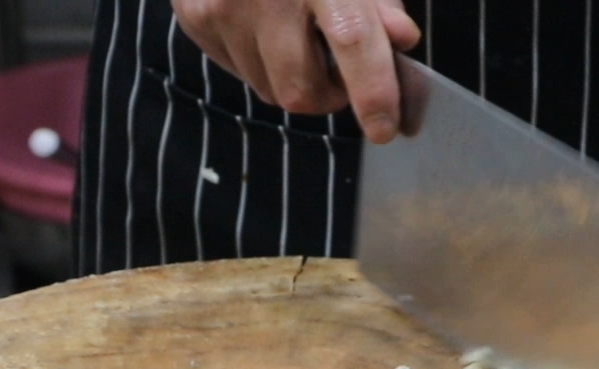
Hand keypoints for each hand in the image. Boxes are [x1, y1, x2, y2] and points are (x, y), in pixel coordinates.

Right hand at [173, 0, 420, 143]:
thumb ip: (379, 1)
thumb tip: (402, 40)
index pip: (351, 40)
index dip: (373, 91)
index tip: (384, 127)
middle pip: (302, 90)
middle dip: (329, 94)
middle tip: (340, 68)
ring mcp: (222, 8)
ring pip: (270, 89)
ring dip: (294, 78)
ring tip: (296, 33)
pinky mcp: (196, 19)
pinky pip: (240, 71)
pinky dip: (261, 61)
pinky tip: (263, 23)